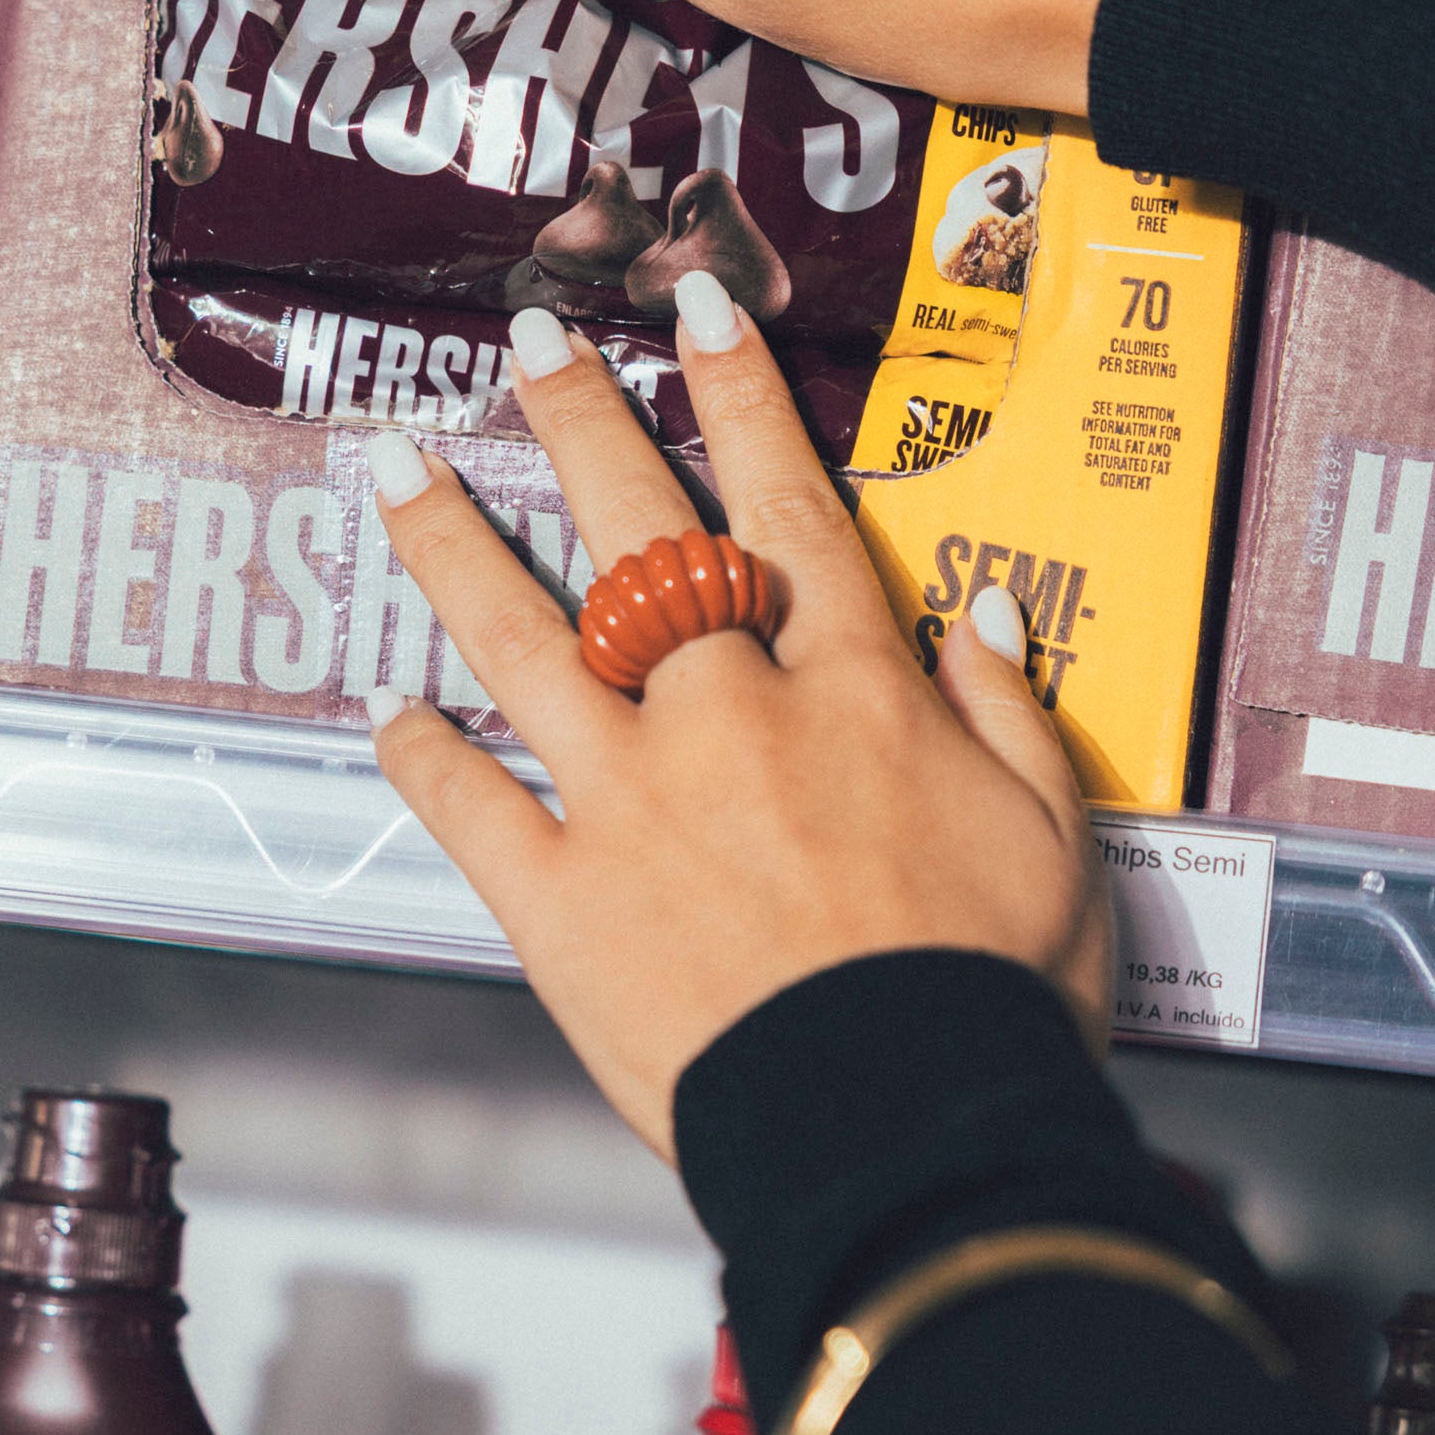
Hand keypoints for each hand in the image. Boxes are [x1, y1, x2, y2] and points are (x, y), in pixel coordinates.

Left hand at [361, 269, 1114, 1158]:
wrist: (901, 1125)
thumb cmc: (989, 997)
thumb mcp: (1053, 834)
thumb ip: (1006, 709)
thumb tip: (976, 610)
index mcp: (853, 691)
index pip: (788, 504)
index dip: (738, 397)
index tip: (694, 309)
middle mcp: (729, 714)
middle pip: (639, 536)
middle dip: (580, 421)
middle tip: (527, 339)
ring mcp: (630, 800)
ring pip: (519, 636)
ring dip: (447, 541)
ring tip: (391, 464)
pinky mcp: (558, 900)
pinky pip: (469, 803)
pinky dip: (418, 751)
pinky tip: (381, 702)